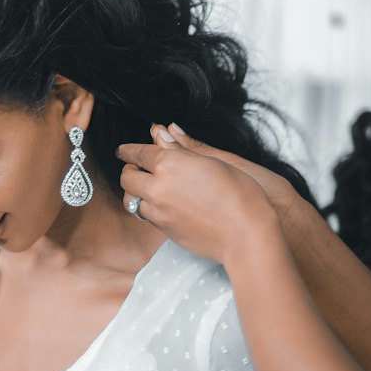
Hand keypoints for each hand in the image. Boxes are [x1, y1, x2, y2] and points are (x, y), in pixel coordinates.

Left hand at [117, 124, 279, 266]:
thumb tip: (164, 133)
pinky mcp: (164, 230)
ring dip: (135, 191)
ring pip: (131, 199)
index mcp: (171, 164)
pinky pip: (146, 215)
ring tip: (147, 187)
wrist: (246, 237)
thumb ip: (185, 149)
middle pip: (127, 176)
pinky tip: (161, 204)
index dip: (129, 150)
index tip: (124, 150)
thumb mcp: (217, 162)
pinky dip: (146, 207)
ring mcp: (159, 212)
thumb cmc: (241, 196)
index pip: (139, 153)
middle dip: (129, 169)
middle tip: (138, 167)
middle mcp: (159, 188)